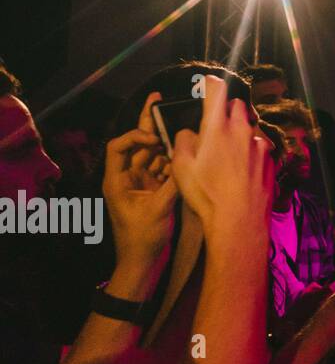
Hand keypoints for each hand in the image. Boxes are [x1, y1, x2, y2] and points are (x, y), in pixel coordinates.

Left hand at [102, 91, 178, 277]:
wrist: (144, 263)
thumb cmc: (143, 238)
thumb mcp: (159, 208)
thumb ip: (173, 181)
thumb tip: (188, 156)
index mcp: (118, 180)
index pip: (119, 146)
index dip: (136, 136)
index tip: (156, 138)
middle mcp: (127, 178)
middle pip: (137, 145)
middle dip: (149, 125)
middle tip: (160, 100)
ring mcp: (141, 184)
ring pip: (153, 155)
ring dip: (167, 143)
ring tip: (184, 126)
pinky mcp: (154, 191)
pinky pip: (164, 168)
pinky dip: (174, 159)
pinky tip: (188, 150)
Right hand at [168, 75, 273, 239]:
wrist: (239, 218)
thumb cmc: (206, 193)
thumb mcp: (181, 168)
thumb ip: (183, 141)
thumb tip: (189, 132)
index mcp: (217, 128)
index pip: (216, 92)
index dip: (211, 84)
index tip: (209, 82)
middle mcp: (242, 130)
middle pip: (237, 106)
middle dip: (227, 110)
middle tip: (216, 126)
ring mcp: (260, 143)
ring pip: (250, 127)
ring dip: (241, 133)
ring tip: (229, 155)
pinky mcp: (271, 158)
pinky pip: (261, 146)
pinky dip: (252, 151)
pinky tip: (244, 170)